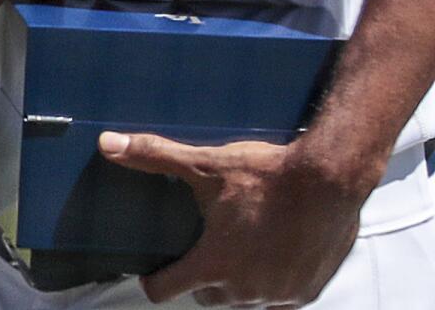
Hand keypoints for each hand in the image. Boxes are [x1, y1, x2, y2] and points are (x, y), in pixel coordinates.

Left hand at [98, 131, 363, 306]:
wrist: (330, 180)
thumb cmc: (266, 175)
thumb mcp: (205, 164)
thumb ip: (154, 156)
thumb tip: (107, 144)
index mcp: (215, 265)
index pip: (166, 291)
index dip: (154, 280)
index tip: (150, 268)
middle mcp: (245, 290)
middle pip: (206, 296)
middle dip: (200, 276)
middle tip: (202, 244)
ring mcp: (278, 296)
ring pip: (243, 298)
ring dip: (237, 279)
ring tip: (238, 244)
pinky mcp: (307, 292)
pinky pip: (277, 297)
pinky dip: (270, 280)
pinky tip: (270, 250)